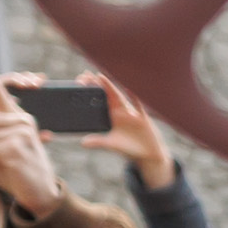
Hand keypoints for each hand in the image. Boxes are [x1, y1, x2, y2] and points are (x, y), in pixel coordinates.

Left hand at [87, 73, 176, 188]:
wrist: (147, 154)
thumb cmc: (130, 148)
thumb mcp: (112, 145)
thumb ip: (98, 142)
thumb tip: (83, 143)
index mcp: (112, 116)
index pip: (99, 100)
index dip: (90, 91)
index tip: (80, 81)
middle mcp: (120, 112)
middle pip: (107, 95)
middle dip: (97, 84)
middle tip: (85, 74)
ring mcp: (131, 113)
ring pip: (119, 97)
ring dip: (110, 87)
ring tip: (100, 77)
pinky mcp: (142, 118)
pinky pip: (137, 106)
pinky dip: (133, 98)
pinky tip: (128, 89)